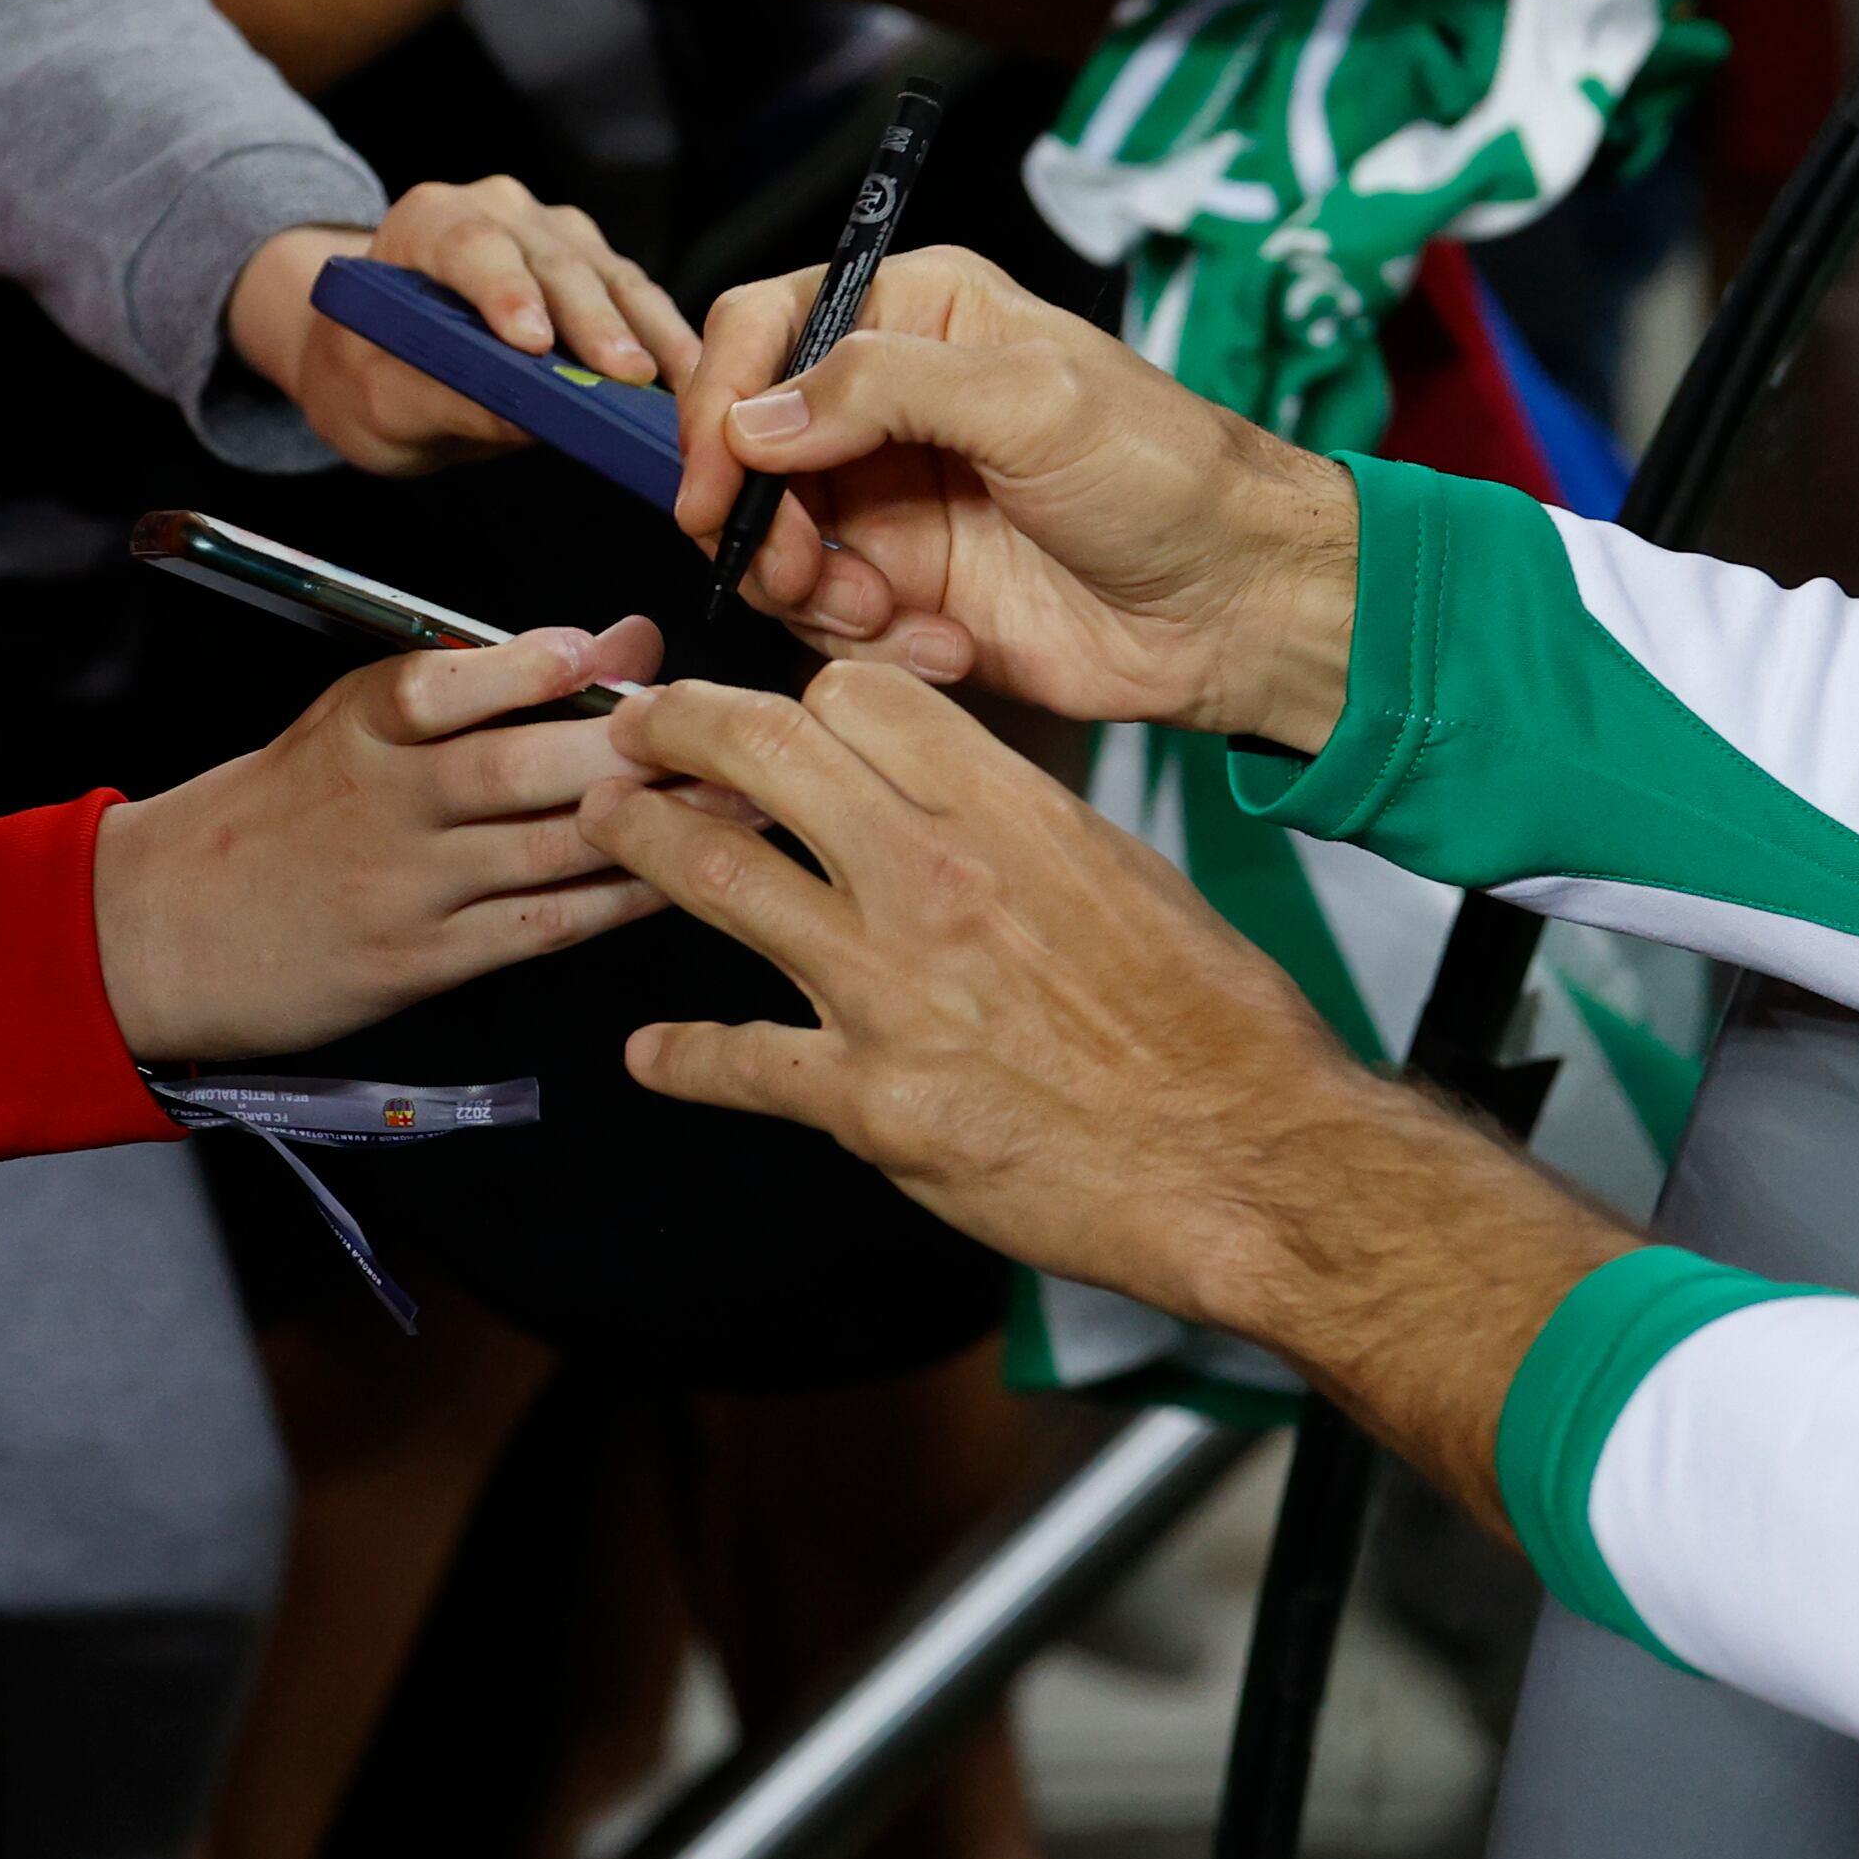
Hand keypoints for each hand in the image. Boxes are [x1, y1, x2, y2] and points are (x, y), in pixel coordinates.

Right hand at [98, 621, 671, 1060]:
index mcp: (361, 723)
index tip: (603, 649)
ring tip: (741, 798)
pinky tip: (680, 876)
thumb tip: (620, 640)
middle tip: (720, 729)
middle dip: (627, 750)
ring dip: (651, 825)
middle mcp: (382, 801)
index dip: (526, 668)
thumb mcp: (356, 723)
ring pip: (542, 849)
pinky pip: (537, 927)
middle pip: (516, 769)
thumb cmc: (289, 809)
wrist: (165, 929)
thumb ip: (484, 679)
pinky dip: (614, 901)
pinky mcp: (422, 962)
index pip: (440, 684)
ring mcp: (404, 887)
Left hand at [234, 179, 702, 478]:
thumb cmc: (369, 372)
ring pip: (609, 275)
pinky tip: (692, 380)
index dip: (506, 291)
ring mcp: (554, 232)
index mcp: (427, 222)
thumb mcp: (381, 401)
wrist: (378, 359)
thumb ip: (442, 400)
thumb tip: (524, 417)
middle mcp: (497, 210)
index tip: (533, 344)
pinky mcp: (596, 264)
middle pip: (554, 261)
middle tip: (627, 376)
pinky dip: (665, 338)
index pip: (470, 247)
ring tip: (679, 384)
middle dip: (595, 323)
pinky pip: (638, 296)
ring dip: (647, 332)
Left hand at [582, 666, 1630, 1521]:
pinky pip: (740, 1062)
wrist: (1250, 1161)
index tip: (779, 714)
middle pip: (764, 754)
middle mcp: (934, 881)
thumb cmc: (1220, 1026)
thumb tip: (966, 806)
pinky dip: (683, 1056)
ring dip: (643, 846)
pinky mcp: (870, 1103)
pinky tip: (654, 1053)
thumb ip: (1029, 830)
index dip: (804, 697)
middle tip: (640, 731)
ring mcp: (889, 991)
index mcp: (1011, 812)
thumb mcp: (1131, 875)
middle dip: (682, 728)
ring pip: (717, 880)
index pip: (858, 697)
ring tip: (608, 827)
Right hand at [663, 247, 1356, 742]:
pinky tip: (950, 647)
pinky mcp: (909, 593)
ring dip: (814, 593)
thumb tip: (754, 418)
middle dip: (760, 522)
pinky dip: (871, 645)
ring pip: (771, 545)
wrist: (1239, 610)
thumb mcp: (1033, 403)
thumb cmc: (1169, 479)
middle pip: (746, 449)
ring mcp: (893, 502)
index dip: (719, 403)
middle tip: (804, 573)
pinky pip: (827, 622)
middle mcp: (890, 404)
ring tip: (892, 612)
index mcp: (919, 315)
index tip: (719, 486)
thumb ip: (884, 388)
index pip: (762, 327)